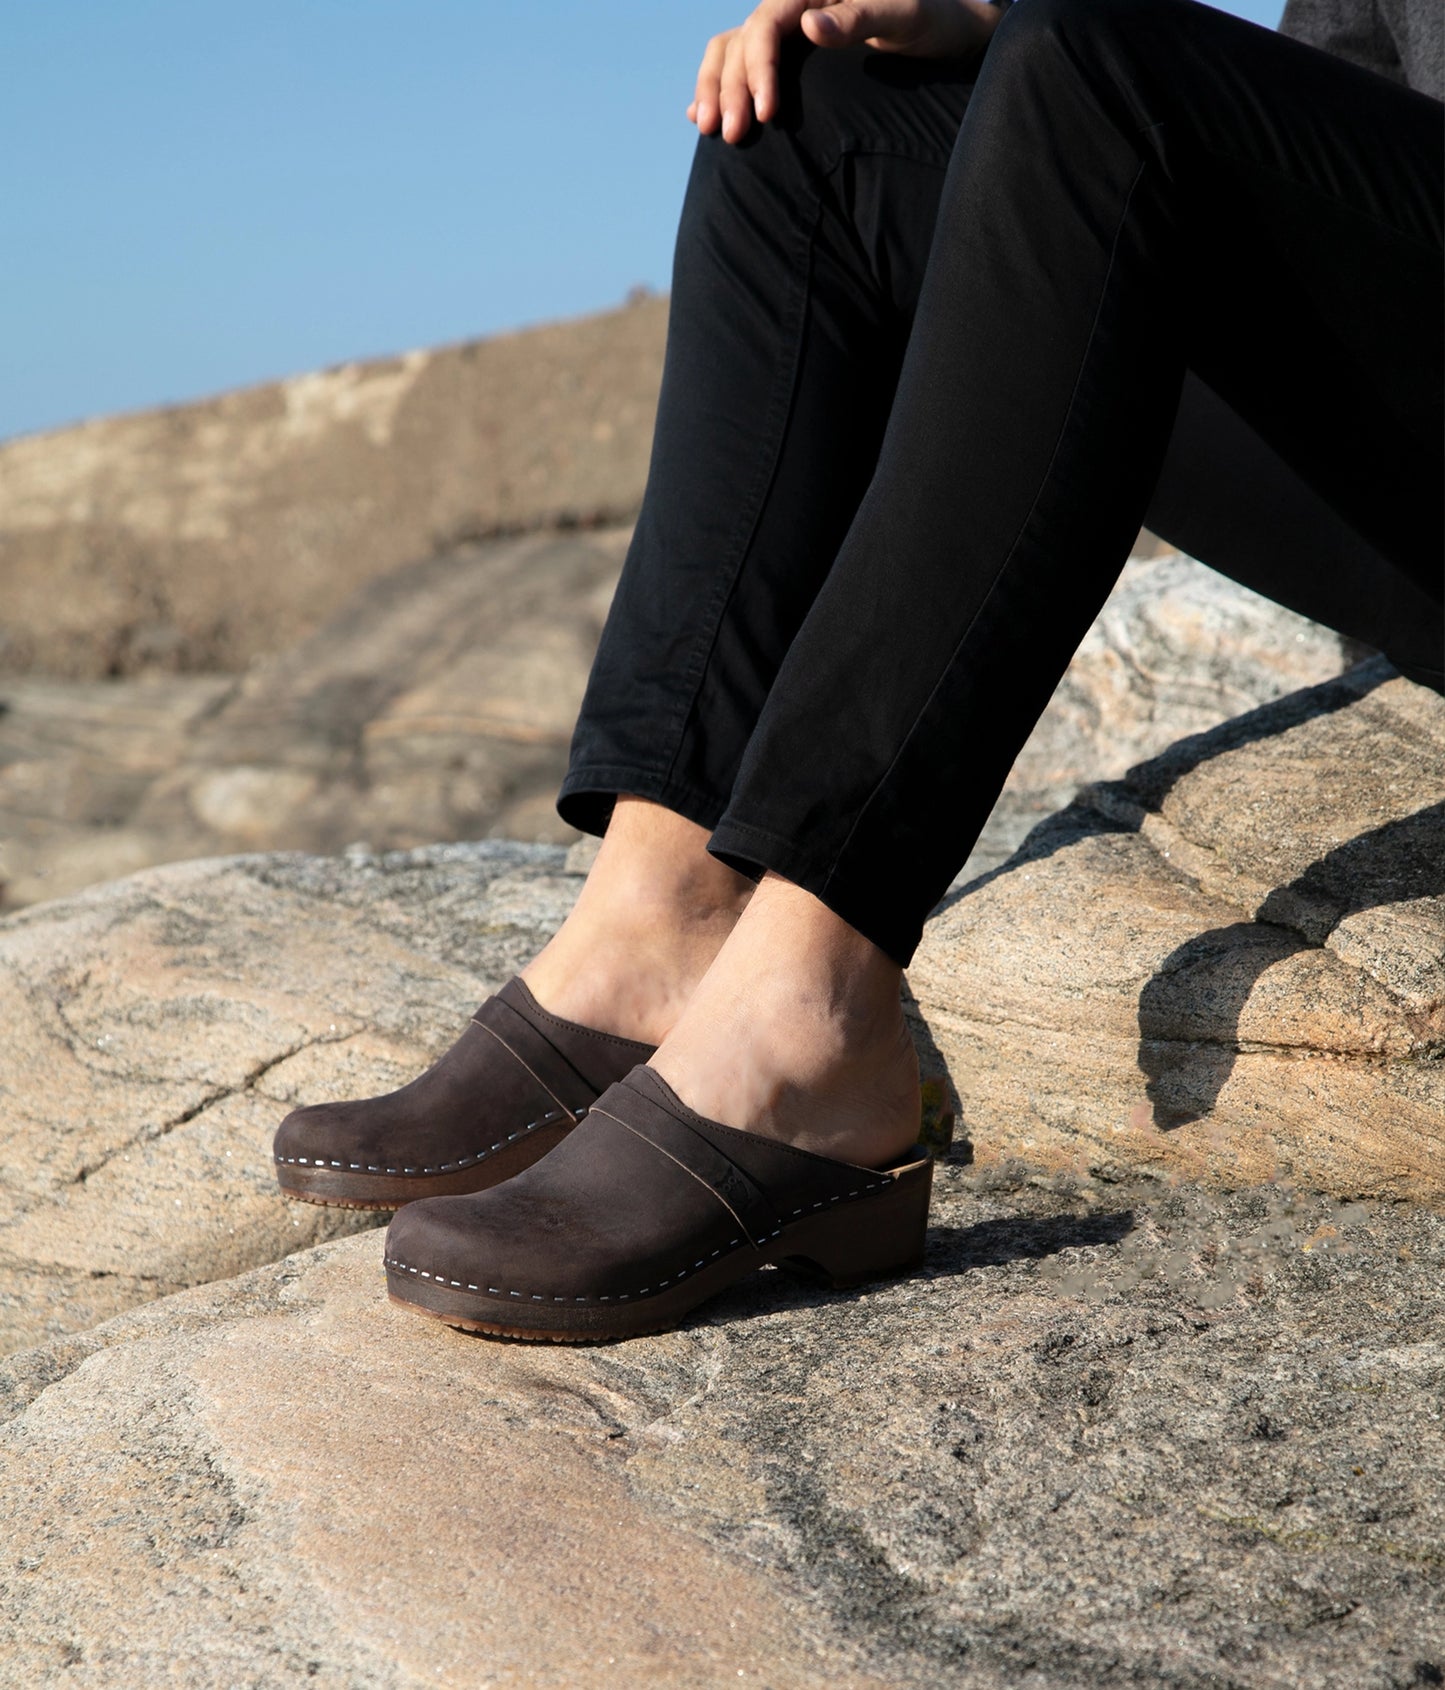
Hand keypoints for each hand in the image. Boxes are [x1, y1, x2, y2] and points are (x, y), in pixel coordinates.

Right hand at [688, 0, 1002, 142]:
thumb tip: (809, 25)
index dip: (760, 69)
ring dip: (715, 90)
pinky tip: (700, 115)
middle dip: (730, 90)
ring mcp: (790, 31)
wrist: (945, 31)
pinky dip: (719, 88)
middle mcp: (796, 8)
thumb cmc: (932, 22)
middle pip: (742, 42)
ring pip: (732, 51)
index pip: (767, 25)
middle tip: (732, 137)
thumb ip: (859, 18)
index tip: (767, 115)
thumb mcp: (904, 18)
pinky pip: (742, 64)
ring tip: (709, 130)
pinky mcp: (792, 55)